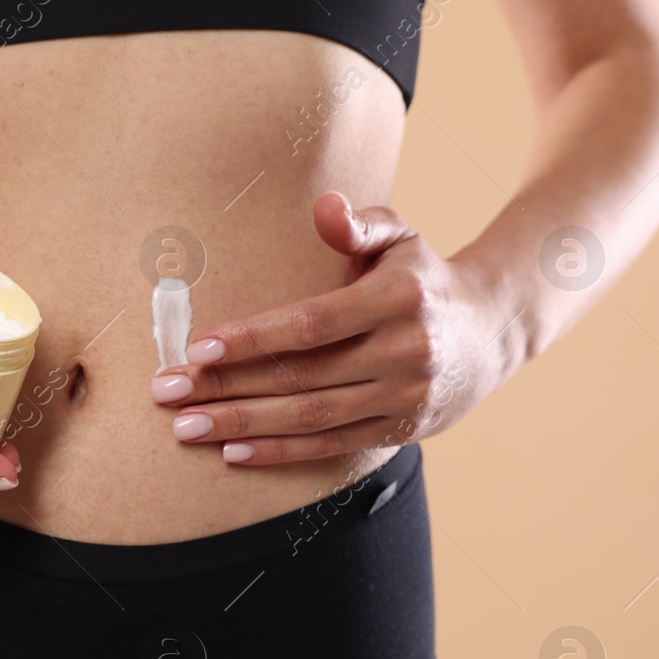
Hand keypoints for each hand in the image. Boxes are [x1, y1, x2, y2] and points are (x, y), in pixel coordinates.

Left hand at [150, 191, 503, 464]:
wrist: (491, 332)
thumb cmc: (422, 277)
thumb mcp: (400, 237)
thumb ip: (358, 225)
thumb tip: (324, 207)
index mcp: (398, 298)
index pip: (313, 323)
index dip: (253, 338)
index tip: (199, 347)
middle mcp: (405, 351)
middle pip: (301, 376)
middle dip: (227, 387)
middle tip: (167, 392)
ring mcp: (403, 397)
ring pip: (310, 417)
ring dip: (241, 425)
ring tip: (185, 426)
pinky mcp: (399, 430)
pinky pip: (330, 445)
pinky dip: (279, 452)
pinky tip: (232, 451)